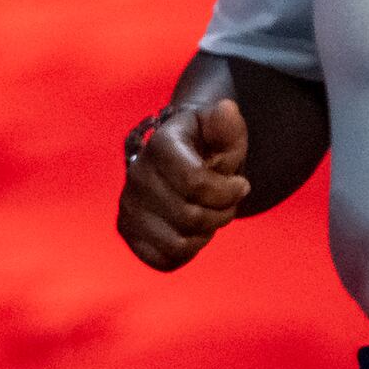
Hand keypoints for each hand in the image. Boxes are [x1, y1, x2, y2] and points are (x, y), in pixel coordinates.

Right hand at [118, 97, 249, 271]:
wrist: (183, 161)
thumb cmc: (209, 147)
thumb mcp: (225, 133)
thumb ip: (228, 125)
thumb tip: (226, 109)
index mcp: (160, 145)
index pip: (194, 183)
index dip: (227, 191)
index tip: (240, 184)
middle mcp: (137, 175)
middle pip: (190, 217)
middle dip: (221, 213)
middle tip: (225, 201)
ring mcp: (129, 205)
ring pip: (178, 243)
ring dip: (204, 233)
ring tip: (206, 213)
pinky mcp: (128, 231)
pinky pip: (163, 259)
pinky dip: (186, 251)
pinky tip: (190, 230)